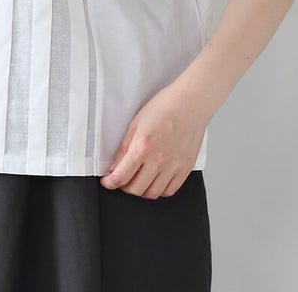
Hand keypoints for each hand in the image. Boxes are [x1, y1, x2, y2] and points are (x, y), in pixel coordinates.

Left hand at [98, 83, 209, 198]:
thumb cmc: (164, 108)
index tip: (107, 182)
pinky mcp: (185, 168)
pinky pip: (170, 190)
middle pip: (136, 189)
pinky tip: (155, 180)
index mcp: (143, 147)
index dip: (110, 183)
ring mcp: (173, 166)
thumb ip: (124, 148)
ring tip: (138, 179)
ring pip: (152, 193)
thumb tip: (114, 166)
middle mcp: (158, 160)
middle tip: (122, 179)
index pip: (121, 176)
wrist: (189, 103)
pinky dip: (159, 190)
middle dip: (124, 186)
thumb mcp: (136, 123)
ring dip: (141, 190)